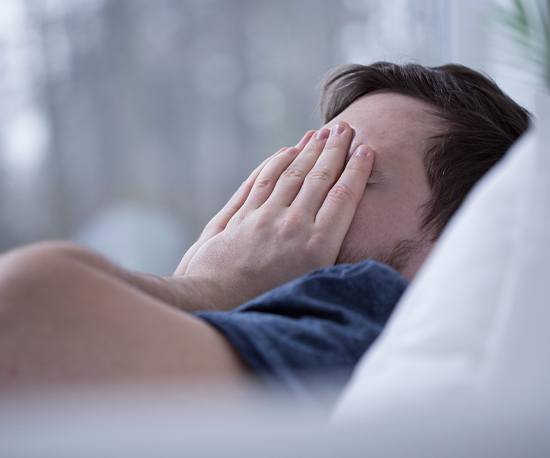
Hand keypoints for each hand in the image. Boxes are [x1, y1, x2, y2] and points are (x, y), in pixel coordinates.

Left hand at [175, 122, 374, 309]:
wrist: (214, 304)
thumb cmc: (265, 305)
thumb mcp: (308, 288)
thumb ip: (325, 256)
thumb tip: (342, 233)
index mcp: (317, 247)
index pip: (342, 198)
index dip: (356, 171)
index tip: (365, 151)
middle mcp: (293, 226)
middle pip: (318, 178)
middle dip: (334, 150)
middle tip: (345, 129)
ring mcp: (265, 218)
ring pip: (291, 174)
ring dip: (307, 150)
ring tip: (320, 133)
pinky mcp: (242, 216)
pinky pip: (262, 181)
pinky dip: (275, 162)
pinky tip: (286, 151)